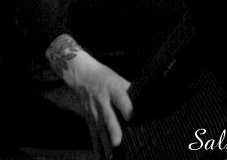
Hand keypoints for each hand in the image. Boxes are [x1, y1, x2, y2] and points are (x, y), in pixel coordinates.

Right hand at [46, 37, 131, 158]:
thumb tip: (144, 102)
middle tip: (117, 142)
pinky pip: (93, 133)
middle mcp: (103, 101)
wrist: (82, 74)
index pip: (120, 99)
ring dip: (105, 143)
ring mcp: (94, 110)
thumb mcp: (118, 79)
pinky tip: (99, 156)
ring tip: (110, 156)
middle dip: (113, 130)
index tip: (131, 117)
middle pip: (108, 116)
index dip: (126, 108)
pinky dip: (96, 145)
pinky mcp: (88, 117)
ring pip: (100, 128)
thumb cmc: (104, 76)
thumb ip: (130, 91)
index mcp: (113, 88)